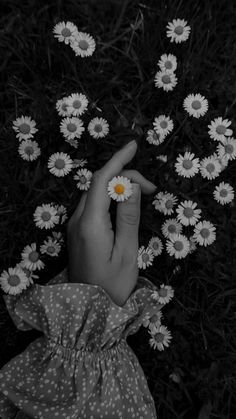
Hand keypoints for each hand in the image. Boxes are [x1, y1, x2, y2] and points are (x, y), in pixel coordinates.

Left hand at [67, 140, 156, 305]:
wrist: (89, 311)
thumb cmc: (112, 286)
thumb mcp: (127, 252)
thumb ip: (129, 217)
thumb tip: (132, 185)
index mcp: (90, 224)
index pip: (101, 181)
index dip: (118, 160)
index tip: (134, 146)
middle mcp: (77, 220)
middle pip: (98, 184)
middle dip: (124, 176)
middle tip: (152, 189)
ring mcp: (75, 226)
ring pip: (96, 194)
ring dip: (118, 187)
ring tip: (143, 194)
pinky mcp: (78, 231)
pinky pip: (93, 205)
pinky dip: (110, 198)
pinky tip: (124, 204)